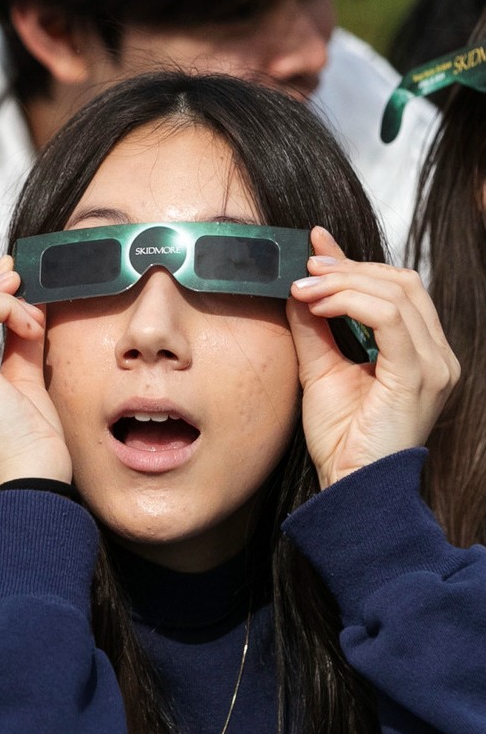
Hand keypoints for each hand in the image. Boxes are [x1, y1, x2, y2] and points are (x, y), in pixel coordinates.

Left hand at [288, 227, 458, 489]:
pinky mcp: (419, 376)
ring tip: (303, 286)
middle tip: (304, 266)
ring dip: (343, 281)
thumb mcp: (321, 369)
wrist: (352, 488)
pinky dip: (351, 302)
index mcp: (418, 351)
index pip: (395, 288)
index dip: (354, 261)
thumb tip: (297, 287)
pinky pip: (390, 320)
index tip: (313, 245)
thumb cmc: (341, 439)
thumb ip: (313, 328)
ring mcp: (435, 365)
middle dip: (348, 267)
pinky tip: (318, 305)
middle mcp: (437, 354)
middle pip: (401, 281)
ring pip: (396, 293)